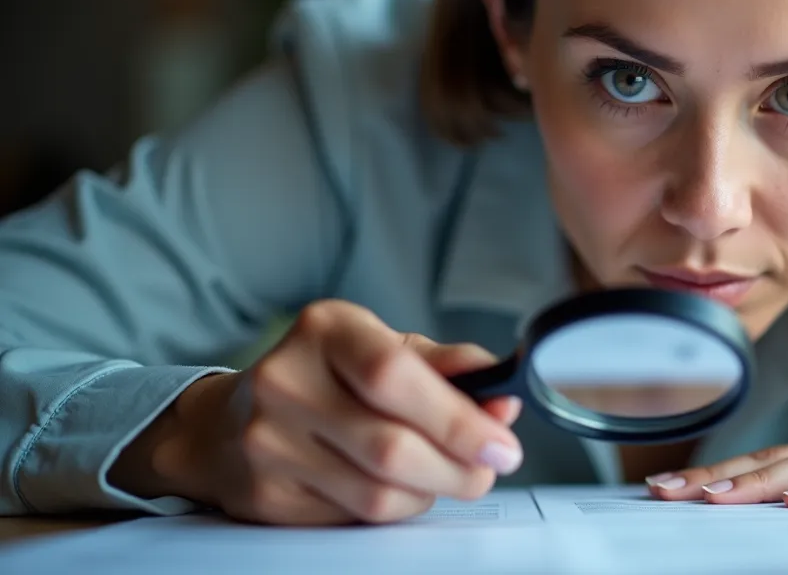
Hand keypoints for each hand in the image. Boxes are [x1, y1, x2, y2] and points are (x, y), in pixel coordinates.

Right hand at [110, 300, 522, 524]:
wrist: (224, 424)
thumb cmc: (324, 376)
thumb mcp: (381, 348)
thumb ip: (445, 367)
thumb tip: (502, 394)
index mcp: (325, 330)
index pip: (394, 375)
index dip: (458, 417)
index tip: (501, 441)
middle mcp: (286, 381)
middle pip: (392, 447)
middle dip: (459, 467)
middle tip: (488, 467)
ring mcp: (268, 443)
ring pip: (379, 493)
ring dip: (432, 492)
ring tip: (445, 474)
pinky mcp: (266, 497)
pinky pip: (356, 518)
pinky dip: (395, 508)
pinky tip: (397, 486)